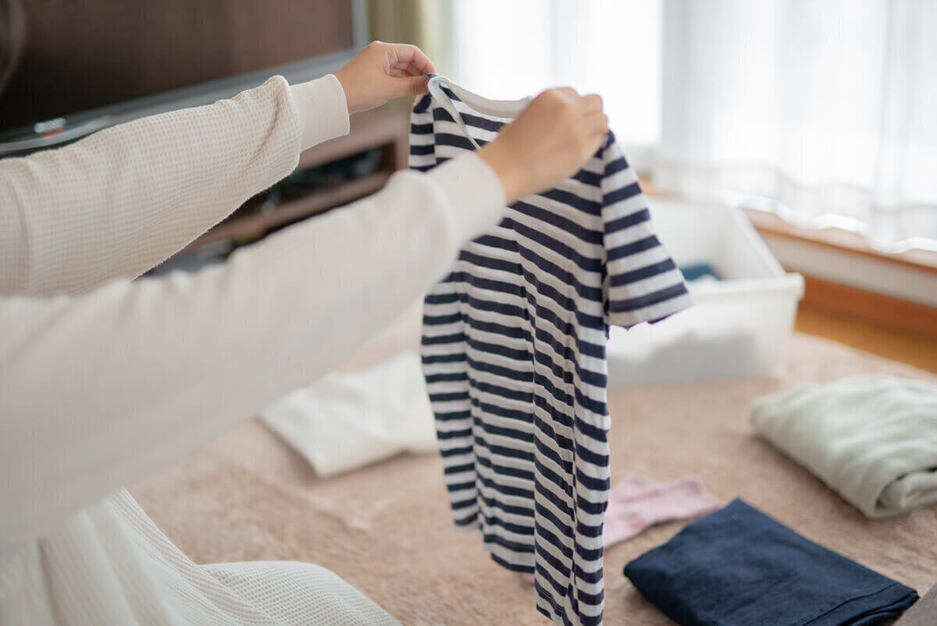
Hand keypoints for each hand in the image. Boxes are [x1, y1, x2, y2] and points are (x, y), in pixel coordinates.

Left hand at [335, 41, 435, 114]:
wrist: (335, 101)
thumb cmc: (360, 91)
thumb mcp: (390, 88)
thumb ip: (413, 85)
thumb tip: (430, 84)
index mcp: (383, 50)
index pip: (412, 52)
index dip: (426, 64)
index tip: (434, 78)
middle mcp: (380, 53)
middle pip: (407, 59)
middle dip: (419, 72)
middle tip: (430, 87)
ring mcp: (375, 63)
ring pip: (400, 68)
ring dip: (411, 78)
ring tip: (421, 91)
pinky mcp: (372, 74)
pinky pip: (392, 75)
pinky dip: (402, 82)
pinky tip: (408, 91)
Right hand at [477, 88, 607, 204]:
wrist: (503, 169)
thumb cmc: (511, 147)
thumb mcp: (530, 114)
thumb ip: (553, 111)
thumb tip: (575, 115)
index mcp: (551, 96)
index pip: (575, 94)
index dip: (573, 108)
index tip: (567, 120)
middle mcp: (566, 108)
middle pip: (596, 102)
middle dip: (591, 114)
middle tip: (583, 128)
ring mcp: (576, 129)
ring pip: (602, 120)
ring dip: (596, 129)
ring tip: (582, 140)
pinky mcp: (581, 150)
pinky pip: (598, 141)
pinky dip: (591, 145)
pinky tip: (576, 152)